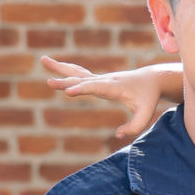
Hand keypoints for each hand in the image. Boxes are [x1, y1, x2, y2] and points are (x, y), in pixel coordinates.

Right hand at [40, 55, 170, 143]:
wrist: (152, 79)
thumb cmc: (149, 97)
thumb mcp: (146, 114)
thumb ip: (135, 126)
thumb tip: (118, 134)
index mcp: (115, 87)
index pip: (96, 88)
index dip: (82, 89)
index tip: (68, 92)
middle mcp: (105, 80)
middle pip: (82, 79)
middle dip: (66, 82)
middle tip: (49, 83)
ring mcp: (100, 78)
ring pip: (77, 72)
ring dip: (60, 68)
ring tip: (43, 60)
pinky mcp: (98, 80)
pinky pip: (79, 74)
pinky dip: (66, 70)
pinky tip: (52, 65)